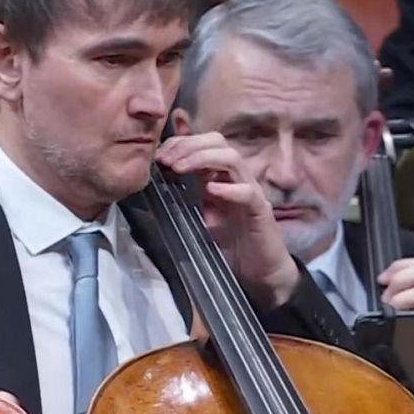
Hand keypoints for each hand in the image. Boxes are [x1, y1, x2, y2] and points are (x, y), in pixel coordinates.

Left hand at [154, 133, 299, 308]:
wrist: (257, 271)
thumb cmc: (227, 243)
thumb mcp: (196, 216)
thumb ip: (182, 197)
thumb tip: (153, 182)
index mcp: (218, 176)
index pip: (202, 143)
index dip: (179, 143)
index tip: (158, 155)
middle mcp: (235, 178)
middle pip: (218, 142)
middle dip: (189, 145)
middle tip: (166, 160)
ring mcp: (249, 191)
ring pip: (232, 159)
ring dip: (202, 158)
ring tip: (179, 168)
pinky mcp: (260, 211)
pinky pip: (247, 192)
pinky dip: (229, 189)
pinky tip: (210, 190)